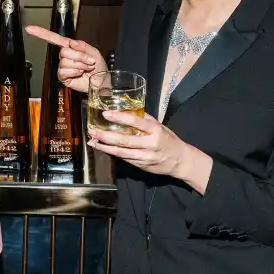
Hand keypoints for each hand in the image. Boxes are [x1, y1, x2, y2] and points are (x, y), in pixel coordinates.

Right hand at [25, 26, 105, 93]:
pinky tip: (80, 74)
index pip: (54, 39)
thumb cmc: (99, 67)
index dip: (42, 33)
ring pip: (65, 61)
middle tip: (88, 61)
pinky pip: (64, 71)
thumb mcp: (93, 52)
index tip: (30, 29)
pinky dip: (75, 72)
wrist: (101, 82)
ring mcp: (63, 66)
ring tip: (85, 68)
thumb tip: (70, 42)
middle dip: (79, 56)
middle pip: (64, 51)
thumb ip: (82, 45)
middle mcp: (65, 56)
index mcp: (71, 47)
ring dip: (79, 65)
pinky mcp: (62, 77)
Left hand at [87, 111, 212, 192]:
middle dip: (106, 136)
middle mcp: (150, 144)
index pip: (135, 122)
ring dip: (105, 147)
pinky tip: (103, 149)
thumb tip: (127, 109)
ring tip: (92, 141)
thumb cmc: (168, 140)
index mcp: (155, 130)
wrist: (180, 161)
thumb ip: (144, 119)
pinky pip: (124, 158)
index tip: (106, 114)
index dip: (119, 117)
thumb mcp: (160, 126)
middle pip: (124, 140)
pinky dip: (112, 153)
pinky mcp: (141, 165)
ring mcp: (145, 156)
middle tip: (92, 130)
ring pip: (121, 152)